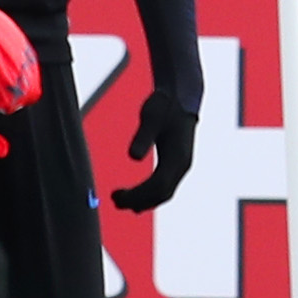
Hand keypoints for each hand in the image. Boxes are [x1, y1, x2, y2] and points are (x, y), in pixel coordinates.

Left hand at [112, 92, 196, 212]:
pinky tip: (135, 194)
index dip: (137, 194)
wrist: (181, 95)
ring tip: (120, 201)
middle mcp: (182, 165)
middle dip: (138, 201)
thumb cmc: (165, 105)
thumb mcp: (151, 117)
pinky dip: (149, 194)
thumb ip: (143, 137)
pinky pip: (164, 186)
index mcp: (178, 157)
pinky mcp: (176, 163)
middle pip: (161, 193)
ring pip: (164, 193)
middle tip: (114, 201)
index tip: (117, 195)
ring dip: (143, 200)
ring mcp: (181, 165)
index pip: (158, 185)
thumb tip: (133, 157)